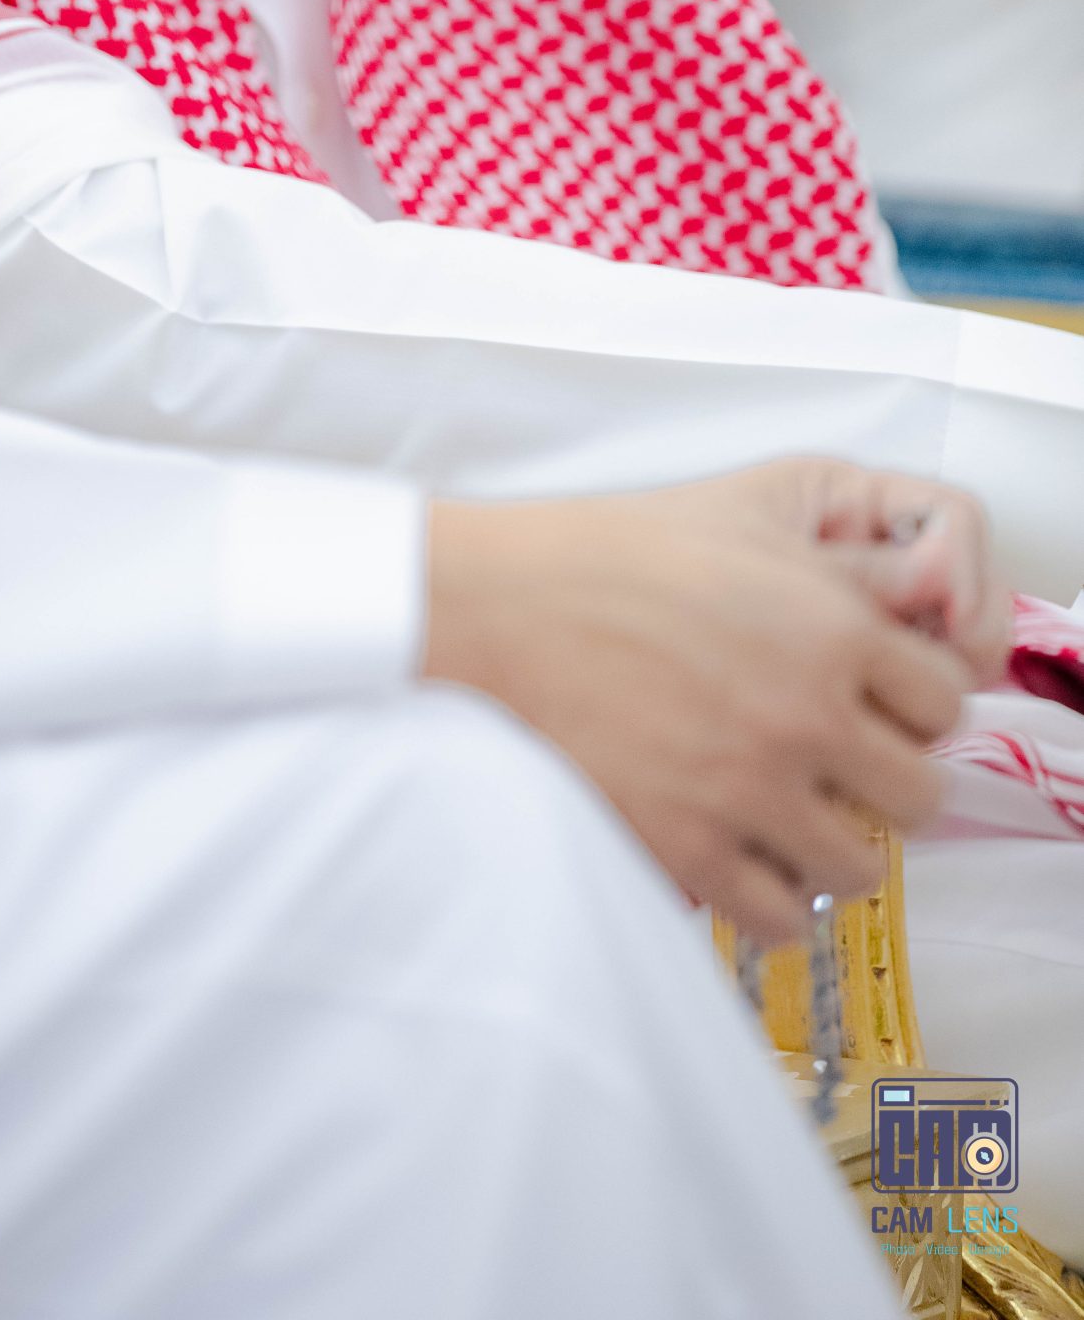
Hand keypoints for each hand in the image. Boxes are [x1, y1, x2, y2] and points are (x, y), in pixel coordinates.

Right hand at [422, 459, 992, 945]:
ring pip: (861, 867)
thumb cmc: (603, 553)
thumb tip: (904, 613)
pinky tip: (743, 859)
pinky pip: (783, 916)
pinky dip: (772, 897)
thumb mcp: (740, 520)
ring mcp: (750, 788)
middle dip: (885, 783)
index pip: (944, 702)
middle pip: (920, 794)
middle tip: (840, 770)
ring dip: (834, 846)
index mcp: (830, 625)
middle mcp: (806, 713)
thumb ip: (837, 573)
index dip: (911, 706)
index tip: (880, 710)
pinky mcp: (689, 847)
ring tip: (788, 818)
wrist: (493, 607)